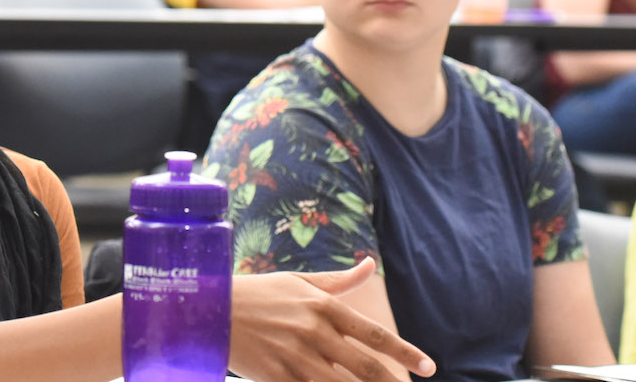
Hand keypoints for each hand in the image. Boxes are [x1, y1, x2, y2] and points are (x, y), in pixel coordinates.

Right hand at [227, 258, 434, 381]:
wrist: (207, 310)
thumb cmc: (257, 294)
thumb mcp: (298, 281)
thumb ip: (338, 281)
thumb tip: (369, 265)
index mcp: (323, 306)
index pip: (374, 334)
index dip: (405, 352)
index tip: (429, 367)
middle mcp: (314, 332)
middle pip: (365, 367)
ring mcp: (295, 357)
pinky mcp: (275, 377)